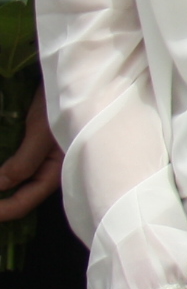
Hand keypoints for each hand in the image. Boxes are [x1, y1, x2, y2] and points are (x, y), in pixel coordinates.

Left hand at [0, 101, 61, 223]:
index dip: (0, 211)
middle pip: (20, 195)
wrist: (76, 76)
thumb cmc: (65, 105)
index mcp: (56, 173)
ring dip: (1, 185)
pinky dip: (3, 171)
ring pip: (17, 181)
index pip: (23, 203)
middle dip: (0, 202)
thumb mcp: (42, 134)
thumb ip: (23, 163)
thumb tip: (0, 187)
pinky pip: (17, 165)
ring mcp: (44, 157)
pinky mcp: (37, 144)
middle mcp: (50, 169)